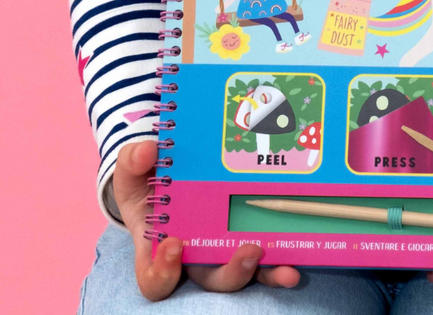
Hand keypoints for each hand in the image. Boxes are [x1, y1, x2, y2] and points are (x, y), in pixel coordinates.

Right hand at [112, 140, 300, 300]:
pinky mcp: (249, 242)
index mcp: (159, 249)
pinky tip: (299, 257)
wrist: (170, 170)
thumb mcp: (134, 167)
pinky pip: (266, 260)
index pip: (156, 279)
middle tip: (249, 252)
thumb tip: (147, 151)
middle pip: (210, 281)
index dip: (164, 271)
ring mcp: (223, 252)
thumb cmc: (147, 178)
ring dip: (267, 275)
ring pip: (244, 275)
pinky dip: (282, 261)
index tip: (174, 244)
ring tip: (287, 270)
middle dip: (231, 272)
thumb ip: (133, 159)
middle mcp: (194, 259)